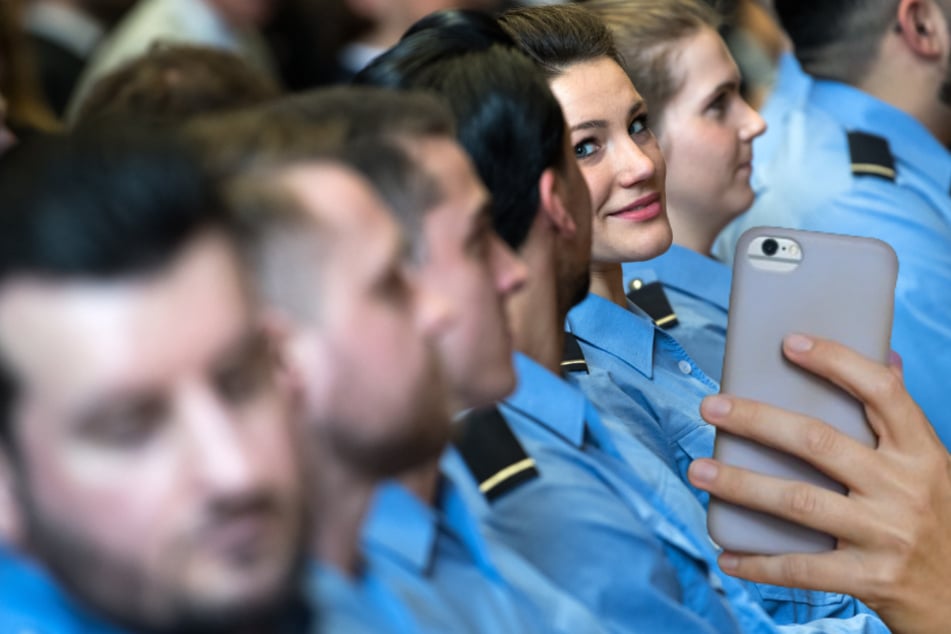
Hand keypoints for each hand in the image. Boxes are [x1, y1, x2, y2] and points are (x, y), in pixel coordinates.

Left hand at [688, 334, 950, 633]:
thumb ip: (903, 420)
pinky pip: (802, 568)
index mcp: (922, 452)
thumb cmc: (937, 521)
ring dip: (741, 484)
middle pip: (818, 442)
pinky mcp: (872, 578)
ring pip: (799, 501)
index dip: (835, 362)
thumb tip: (886, 357)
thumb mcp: (934, 467)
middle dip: (757, 420)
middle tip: (711, 406)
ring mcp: (888, 534)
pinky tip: (726, 555)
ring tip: (699, 470)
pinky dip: (759, 562)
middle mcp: (905, 488)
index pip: (881, 392)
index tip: (788, 342)